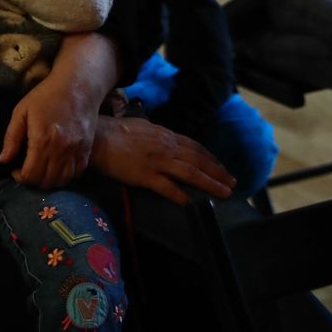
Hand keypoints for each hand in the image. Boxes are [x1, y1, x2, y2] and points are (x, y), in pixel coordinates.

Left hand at [0, 33, 117, 187]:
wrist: (77, 85)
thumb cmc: (46, 95)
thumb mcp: (22, 111)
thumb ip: (11, 138)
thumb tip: (3, 160)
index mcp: (42, 140)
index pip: (30, 174)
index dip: (20, 177)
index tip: (15, 170)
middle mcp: (61, 149)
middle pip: (46, 181)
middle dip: (33, 180)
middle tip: (27, 170)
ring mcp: (76, 150)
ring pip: (63, 180)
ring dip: (50, 180)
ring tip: (42, 170)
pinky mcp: (87, 148)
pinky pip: (78, 172)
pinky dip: (67, 175)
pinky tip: (58, 166)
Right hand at [89, 116, 235, 204]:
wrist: (98, 137)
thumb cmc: (117, 130)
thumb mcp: (143, 127)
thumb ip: (157, 135)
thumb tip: (165, 139)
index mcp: (166, 136)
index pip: (195, 147)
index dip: (211, 158)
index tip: (222, 168)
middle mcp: (166, 147)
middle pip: (198, 160)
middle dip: (218, 172)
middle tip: (233, 183)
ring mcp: (157, 162)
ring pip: (190, 173)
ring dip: (210, 183)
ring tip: (223, 192)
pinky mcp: (145, 175)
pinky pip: (167, 187)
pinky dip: (181, 195)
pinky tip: (191, 204)